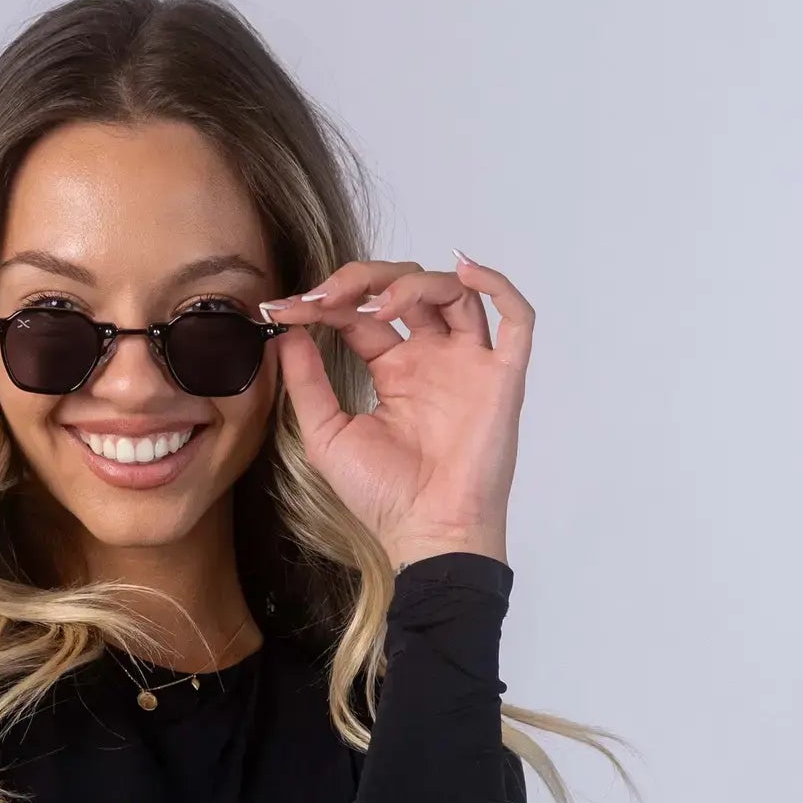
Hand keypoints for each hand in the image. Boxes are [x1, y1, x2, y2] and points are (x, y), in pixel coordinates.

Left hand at [262, 252, 531, 570]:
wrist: (426, 531)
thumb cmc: (383, 494)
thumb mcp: (326, 434)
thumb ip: (307, 383)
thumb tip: (286, 332)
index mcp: (393, 370)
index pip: (360, 315)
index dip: (325, 303)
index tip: (286, 308)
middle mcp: (432, 359)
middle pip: (407, 289)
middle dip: (364, 280)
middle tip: (327, 294)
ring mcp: (468, 364)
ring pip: (453, 293)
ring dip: (413, 283)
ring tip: (378, 304)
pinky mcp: (501, 377)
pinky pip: (516, 319)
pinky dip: (496, 285)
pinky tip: (462, 271)